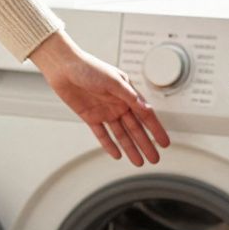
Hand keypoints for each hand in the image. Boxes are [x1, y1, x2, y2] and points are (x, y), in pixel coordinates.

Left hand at [28, 30, 170, 165]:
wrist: (63, 67)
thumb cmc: (88, 67)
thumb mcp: (113, 80)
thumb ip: (129, 96)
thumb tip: (147, 109)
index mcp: (126, 94)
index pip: (145, 115)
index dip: (155, 129)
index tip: (164, 143)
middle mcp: (117, 104)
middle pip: (135, 128)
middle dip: (145, 144)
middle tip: (154, 159)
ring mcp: (104, 111)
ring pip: (120, 134)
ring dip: (130, 147)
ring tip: (138, 162)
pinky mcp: (90, 116)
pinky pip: (102, 134)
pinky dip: (109, 144)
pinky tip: (117, 154)